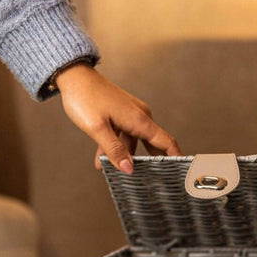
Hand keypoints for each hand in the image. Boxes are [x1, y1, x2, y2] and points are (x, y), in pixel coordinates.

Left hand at [56, 63, 181, 171]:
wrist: (73, 75)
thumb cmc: (84, 98)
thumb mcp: (97, 128)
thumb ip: (114, 150)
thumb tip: (129, 169)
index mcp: (139, 120)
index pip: (166, 142)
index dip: (175, 157)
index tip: (182, 172)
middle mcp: (139, 116)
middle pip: (153, 144)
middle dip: (151, 163)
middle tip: (151, 181)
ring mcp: (130, 114)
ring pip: (133, 142)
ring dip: (124, 156)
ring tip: (111, 171)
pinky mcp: (121, 113)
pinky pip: (123, 135)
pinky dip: (116, 146)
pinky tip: (102, 159)